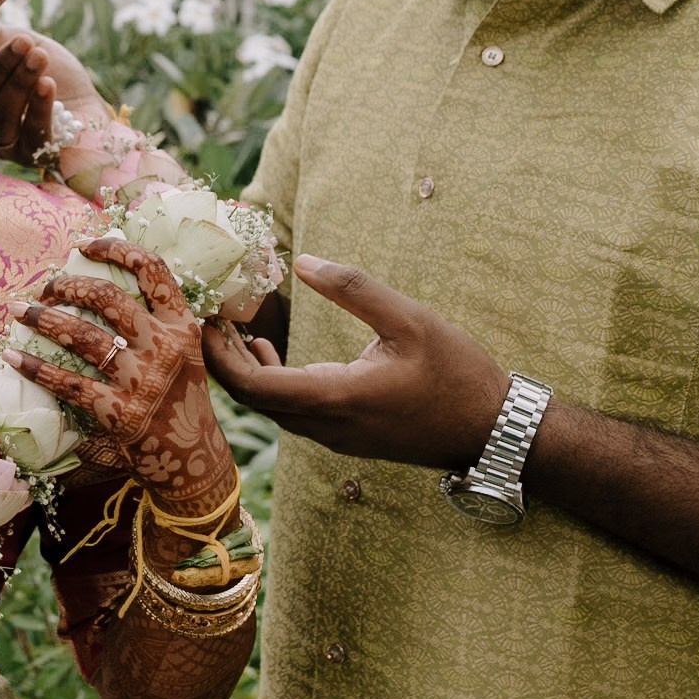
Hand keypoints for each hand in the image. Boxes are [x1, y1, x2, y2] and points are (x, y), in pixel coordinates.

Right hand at [0, 24, 108, 165]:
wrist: (90, 106)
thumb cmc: (54, 74)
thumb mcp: (23, 44)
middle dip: (1, 67)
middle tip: (26, 43)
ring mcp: (4, 146)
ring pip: (0, 118)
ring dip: (20, 84)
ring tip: (40, 59)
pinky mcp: (32, 156)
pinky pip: (30, 135)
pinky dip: (39, 107)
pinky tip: (48, 85)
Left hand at [5, 236, 235, 504]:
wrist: (194, 463)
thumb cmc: (180, 402)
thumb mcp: (184, 355)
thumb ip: (158, 323)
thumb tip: (107, 286)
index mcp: (183, 327)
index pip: (153, 270)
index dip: (116, 250)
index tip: (84, 245)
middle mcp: (165, 348)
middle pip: (108, 297)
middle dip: (68, 285)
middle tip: (45, 287)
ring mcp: (143, 381)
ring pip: (82, 335)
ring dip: (43, 319)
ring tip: (18, 310)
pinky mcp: (121, 414)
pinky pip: (68, 383)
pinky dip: (35, 368)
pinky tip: (13, 358)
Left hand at [202, 255, 510, 468]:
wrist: (494, 431)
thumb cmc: (457, 373)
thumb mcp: (410, 318)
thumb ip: (353, 288)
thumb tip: (301, 261)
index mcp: (334, 397)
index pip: (250, 387)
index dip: (217, 355)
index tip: (204, 318)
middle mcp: (324, 426)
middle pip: (251, 400)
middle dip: (222, 359)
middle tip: (211, 314)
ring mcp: (333, 437)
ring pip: (269, 408)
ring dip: (245, 371)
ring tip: (235, 325)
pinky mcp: (343, 436)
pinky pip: (290, 412)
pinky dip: (270, 382)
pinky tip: (269, 350)